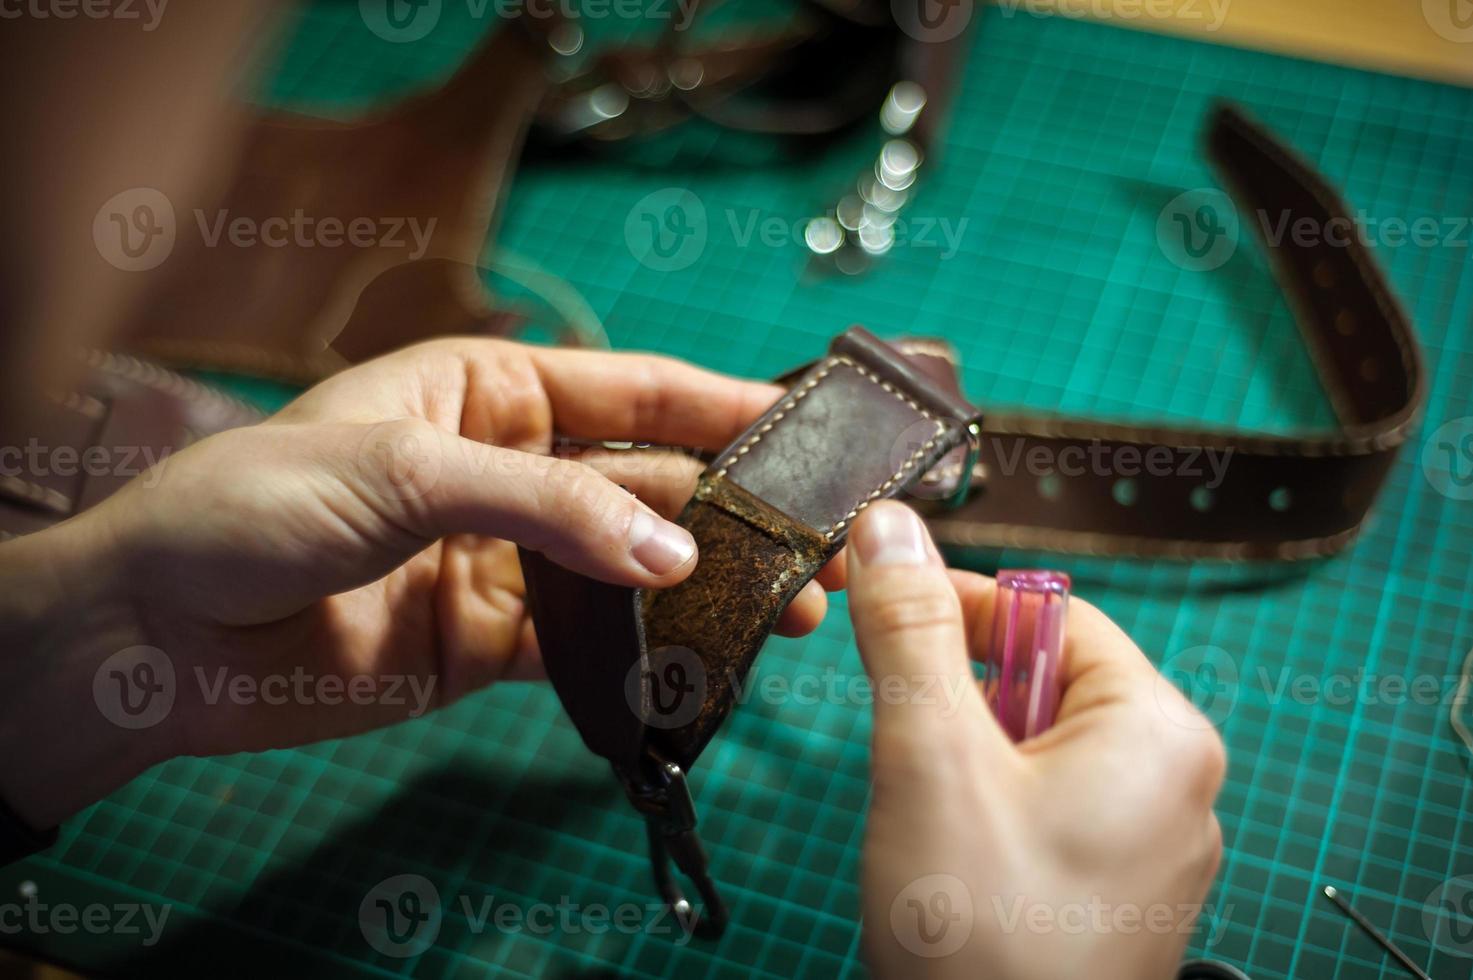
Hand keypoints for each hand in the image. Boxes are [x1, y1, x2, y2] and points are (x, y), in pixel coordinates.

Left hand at [0, 338, 842, 827]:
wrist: (157, 635)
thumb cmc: (252, 508)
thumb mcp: (404, 471)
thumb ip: (548, 506)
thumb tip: (673, 553)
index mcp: (485, 390)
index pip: (627, 388)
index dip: (719, 404)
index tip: (803, 426)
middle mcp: (506, 469)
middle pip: (645, 482)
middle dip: (733, 508)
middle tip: (818, 541)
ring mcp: (504, 557)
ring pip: (629, 564)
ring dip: (708, 584)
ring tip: (792, 607)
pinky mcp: (489, 640)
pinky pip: (587, 642)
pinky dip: (645, 651)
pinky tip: (703, 656)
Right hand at [845, 501, 1224, 979]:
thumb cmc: (980, 936)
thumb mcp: (931, 759)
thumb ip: (911, 633)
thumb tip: (890, 526)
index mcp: (1160, 731)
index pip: (1052, 614)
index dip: (959, 605)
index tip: (881, 608)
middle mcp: (1177, 782)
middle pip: (1045, 680)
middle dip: (959, 698)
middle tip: (907, 749)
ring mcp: (1152, 846)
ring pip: (1037, 748)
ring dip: (967, 757)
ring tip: (930, 821)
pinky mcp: (1118, 893)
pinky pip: (1048, 809)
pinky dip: (988, 811)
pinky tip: (954, 862)